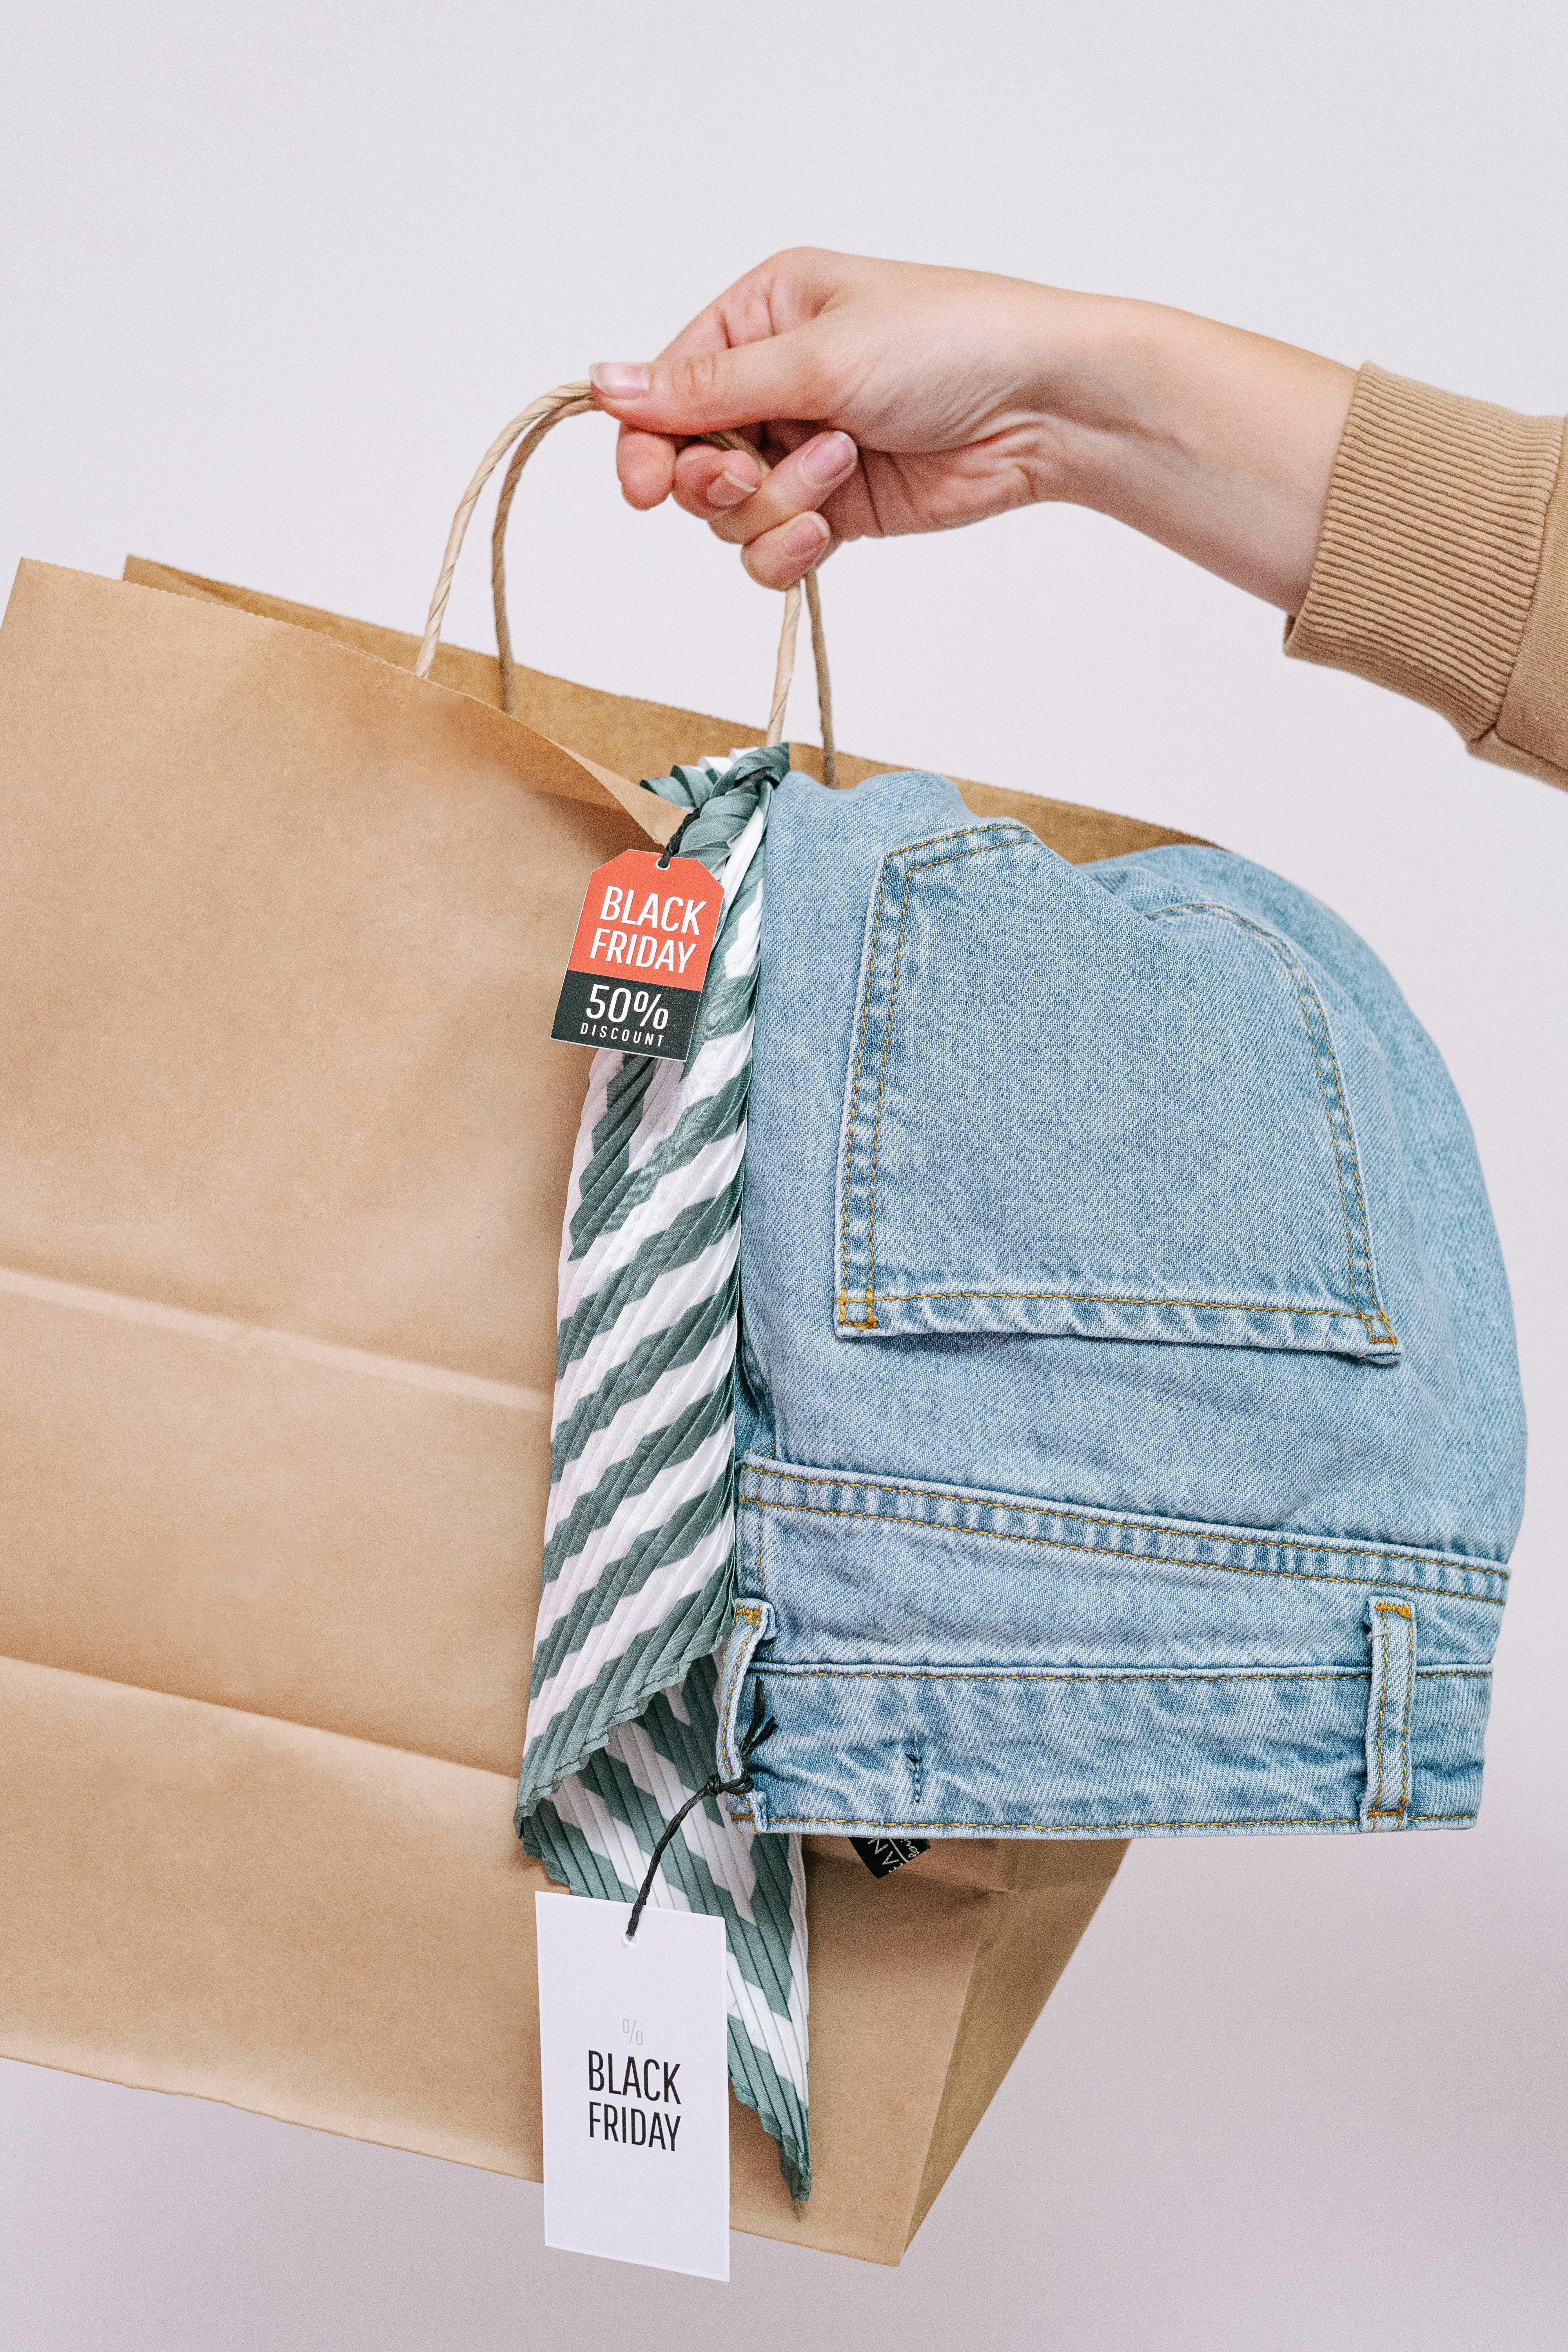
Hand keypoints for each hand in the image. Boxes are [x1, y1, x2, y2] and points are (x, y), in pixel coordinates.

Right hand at [591, 250, 1073, 589]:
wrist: (1044, 406)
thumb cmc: (948, 344)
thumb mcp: (816, 356)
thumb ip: (705, 387)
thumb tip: (601, 385)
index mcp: (759, 317)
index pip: (664, 389)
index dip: (646, 444)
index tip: (648, 486)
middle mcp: (772, 383)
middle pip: (688, 463)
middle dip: (718, 482)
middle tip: (751, 476)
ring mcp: (802, 451)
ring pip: (731, 517)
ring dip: (774, 509)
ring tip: (839, 473)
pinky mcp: (835, 509)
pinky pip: (773, 552)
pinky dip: (791, 550)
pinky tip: (831, 528)